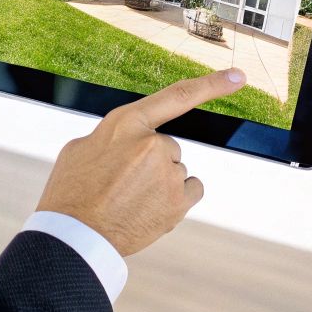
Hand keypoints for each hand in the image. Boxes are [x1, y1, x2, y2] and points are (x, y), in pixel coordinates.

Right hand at [35, 69, 244, 256]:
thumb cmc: (72, 191)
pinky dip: (176, 198)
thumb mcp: (82, 148)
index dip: (212, 84)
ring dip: (160, 183)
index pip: (177, 96)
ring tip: (129, 199)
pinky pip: (191, 189)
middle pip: (168, 147)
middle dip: (151, 162)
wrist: (75, 235)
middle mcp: (153, 143)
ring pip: (176, 171)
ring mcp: (168, 173)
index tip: (238, 77)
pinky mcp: (178, 201)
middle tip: (123, 182)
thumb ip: (114, 137)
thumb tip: (129, 141)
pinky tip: (150, 207)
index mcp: (127, 122)